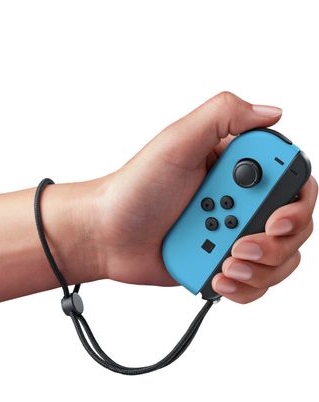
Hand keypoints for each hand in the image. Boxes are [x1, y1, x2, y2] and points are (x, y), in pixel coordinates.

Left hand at [93, 92, 316, 302]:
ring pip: (280, 260)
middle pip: (294, 227)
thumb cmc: (133, 189)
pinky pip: (256, 284)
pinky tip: (218, 278)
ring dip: (258, 269)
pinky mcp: (221, 264)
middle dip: (273, 244)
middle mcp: (241, 202)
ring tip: (223, 265)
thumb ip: (222, 115)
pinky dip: (243, 288)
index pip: (293, 182)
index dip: (294, 204)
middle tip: (238, 247)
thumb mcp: (175, 141)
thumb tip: (270, 112)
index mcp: (237, 169)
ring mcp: (232, 235)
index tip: (270, 219)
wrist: (106, 235)